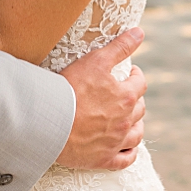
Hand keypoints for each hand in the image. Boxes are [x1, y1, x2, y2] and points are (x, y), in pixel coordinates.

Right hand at [55, 28, 147, 169]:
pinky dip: (130, 153)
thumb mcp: (95, 61)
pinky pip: (126, 159)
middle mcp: (125, 121)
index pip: (139, 84)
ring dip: (137, 125)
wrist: (50, 123)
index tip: (129, 73)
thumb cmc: (70, 90)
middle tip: (126, 93)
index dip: (135, 76)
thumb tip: (140, 32)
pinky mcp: (104, 159)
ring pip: (137, 134)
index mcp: (125, 97)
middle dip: (135, 99)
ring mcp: (116, 142)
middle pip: (140, 109)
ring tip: (130, 118)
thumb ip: (119, 47)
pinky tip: (128, 148)